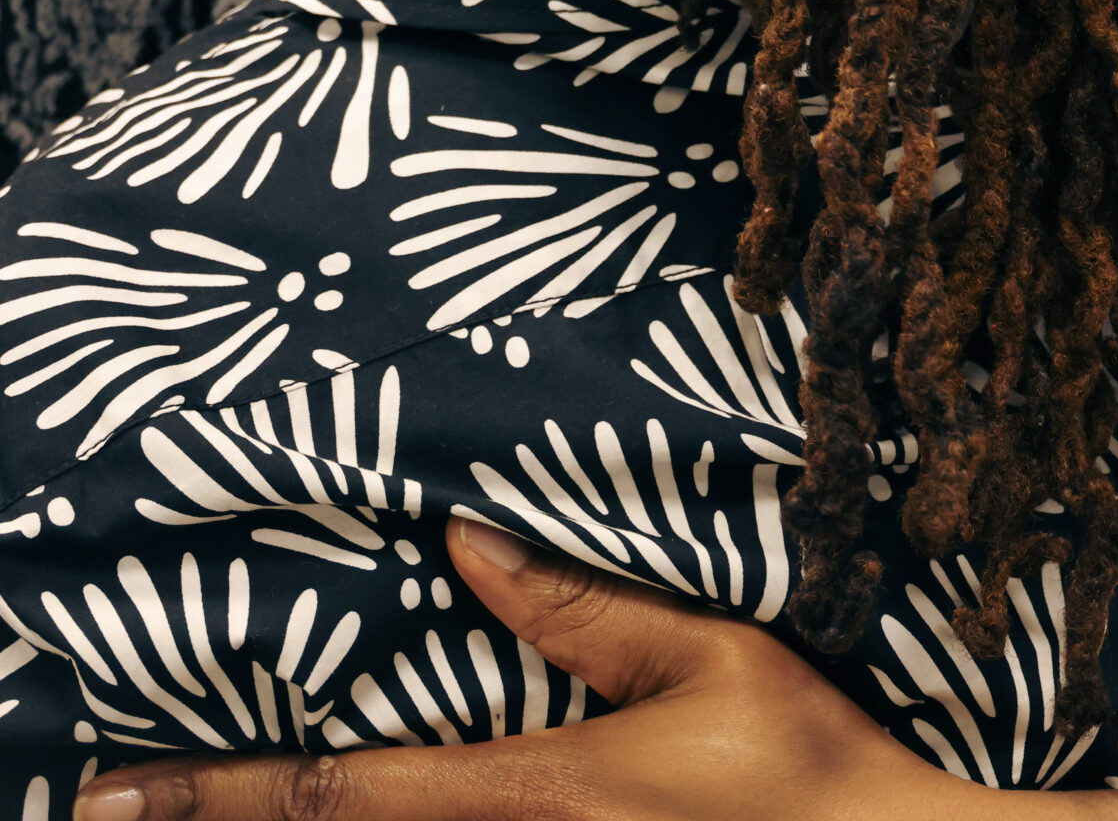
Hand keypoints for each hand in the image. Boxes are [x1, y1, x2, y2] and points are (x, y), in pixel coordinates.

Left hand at [70, 520, 1117, 818]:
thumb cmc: (805, 770)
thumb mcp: (706, 663)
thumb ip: (580, 611)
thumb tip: (471, 540)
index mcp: (531, 796)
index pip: (340, 796)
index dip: (217, 791)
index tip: (109, 788)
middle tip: (96, 809)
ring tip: (182, 810)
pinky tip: (358, 819)